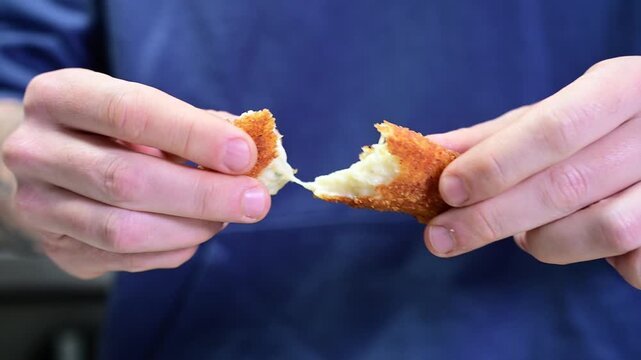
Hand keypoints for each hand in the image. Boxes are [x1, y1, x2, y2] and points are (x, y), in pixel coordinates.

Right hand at [1, 69, 269, 278]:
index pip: (131, 113)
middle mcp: (36, 150)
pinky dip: (173, 248)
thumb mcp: (146, 111)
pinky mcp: (55, 247)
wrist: (55, 164)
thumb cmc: (115, 131)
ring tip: (227, 217)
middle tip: (255, 201)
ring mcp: (38, 205)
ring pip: (123, 231)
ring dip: (191, 228)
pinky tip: (195, 232)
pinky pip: (125, 259)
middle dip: (203, 194)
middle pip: (127, 181)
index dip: (193, 135)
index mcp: (60, 97)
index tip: (244, 154)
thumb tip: (250, 153)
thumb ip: (194, 126)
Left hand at [424, 56, 640, 288]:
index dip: (495, 164)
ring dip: (544, 241)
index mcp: (624, 87)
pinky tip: (579, 240)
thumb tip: (428, 149)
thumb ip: (496, 137)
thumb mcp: (556, 116)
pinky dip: (592, 261)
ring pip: (601, 231)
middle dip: (490, 218)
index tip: (447, 190)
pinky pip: (632, 265)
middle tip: (441, 237)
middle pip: (566, 186)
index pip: (553, 130)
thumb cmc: (603, 128)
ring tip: (527, 233)